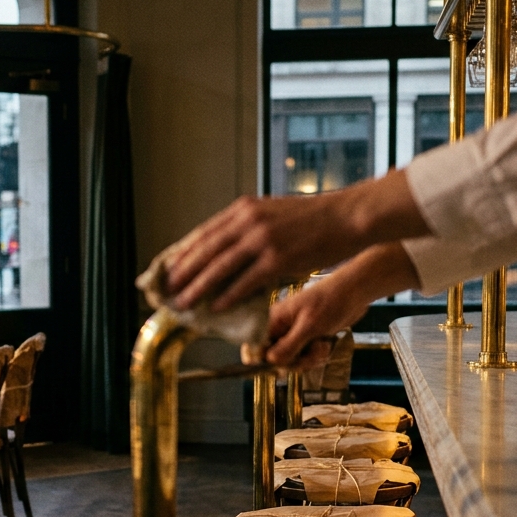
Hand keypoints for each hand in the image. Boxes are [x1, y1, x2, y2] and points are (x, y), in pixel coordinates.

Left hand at [164, 169, 429, 311]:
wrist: (348, 218)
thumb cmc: (315, 219)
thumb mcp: (275, 213)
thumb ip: (251, 226)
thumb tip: (230, 247)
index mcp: (245, 209)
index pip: (205, 233)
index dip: (184, 253)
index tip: (170, 269)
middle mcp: (249, 221)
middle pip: (205, 250)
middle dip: (183, 273)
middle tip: (168, 290)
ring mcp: (262, 239)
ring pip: (219, 267)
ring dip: (198, 288)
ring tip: (184, 303)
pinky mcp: (278, 258)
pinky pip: (245, 281)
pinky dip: (228, 295)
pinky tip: (216, 307)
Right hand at [264, 242, 421, 364]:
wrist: (355, 293)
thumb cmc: (330, 302)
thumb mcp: (309, 327)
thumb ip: (288, 346)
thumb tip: (269, 362)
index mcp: (273, 320)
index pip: (254, 347)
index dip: (262, 361)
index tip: (278, 368)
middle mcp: (280, 328)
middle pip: (274, 359)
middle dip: (293, 362)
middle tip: (311, 355)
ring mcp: (294, 334)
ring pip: (291, 361)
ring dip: (308, 360)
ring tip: (322, 348)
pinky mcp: (307, 339)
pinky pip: (305, 357)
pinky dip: (316, 357)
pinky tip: (326, 347)